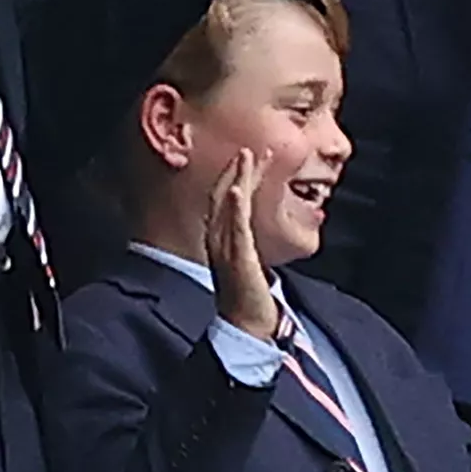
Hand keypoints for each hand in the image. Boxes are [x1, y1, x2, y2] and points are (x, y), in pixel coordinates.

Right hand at [208, 149, 280, 342]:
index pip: (225, 199)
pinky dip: (234, 208)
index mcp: (220, 238)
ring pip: (228, 206)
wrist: (247, 323)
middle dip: (235, 170)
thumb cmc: (249, 293)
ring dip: (236, 179)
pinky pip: (235, 229)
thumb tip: (252, 223)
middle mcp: (218, 239)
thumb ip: (245, 239)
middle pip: (222, 196)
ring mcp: (226, 248)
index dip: (236, 175)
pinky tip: (236, 190)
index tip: (250, 154)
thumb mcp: (246, 259)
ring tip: (245, 157)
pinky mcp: (238, 259)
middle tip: (248, 148)